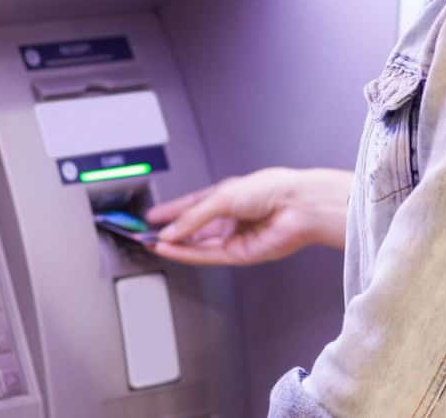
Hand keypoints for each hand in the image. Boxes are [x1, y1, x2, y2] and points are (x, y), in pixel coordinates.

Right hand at [144, 168, 351, 265]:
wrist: (298, 206)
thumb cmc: (272, 189)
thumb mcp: (222, 196)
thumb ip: (193, 216)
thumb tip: (171, 231)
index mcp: (229, 195)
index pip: (193, 205)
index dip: (172, 211)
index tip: (152, 217)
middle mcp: (231, 217)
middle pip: (193, 228)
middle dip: (170, 231)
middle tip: (146, 234)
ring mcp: (234, 236)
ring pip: (197, 244)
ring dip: (174, 245)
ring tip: (152, 243)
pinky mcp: (239, 254)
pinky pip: (207, 255)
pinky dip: (187, 254)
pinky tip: (170, 249)